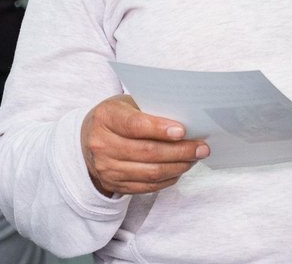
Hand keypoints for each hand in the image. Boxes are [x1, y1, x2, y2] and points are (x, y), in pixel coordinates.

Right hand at [80, 94, 209, 196]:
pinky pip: (147, 186)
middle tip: (202, 147)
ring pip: (150, 172)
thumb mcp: (128, 104)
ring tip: (195, 158)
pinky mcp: (113, 185)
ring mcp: (106, 168)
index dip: (160, 129)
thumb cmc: (117, 116)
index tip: (183, 130)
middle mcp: (101, 145)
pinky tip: (180, 169)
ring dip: (178, 166)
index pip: (134, 125)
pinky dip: (168, 178)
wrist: (89, 138)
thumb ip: (152, 110)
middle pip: (147, 152)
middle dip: (180, 151)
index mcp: (105, 118)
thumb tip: (188, 121)